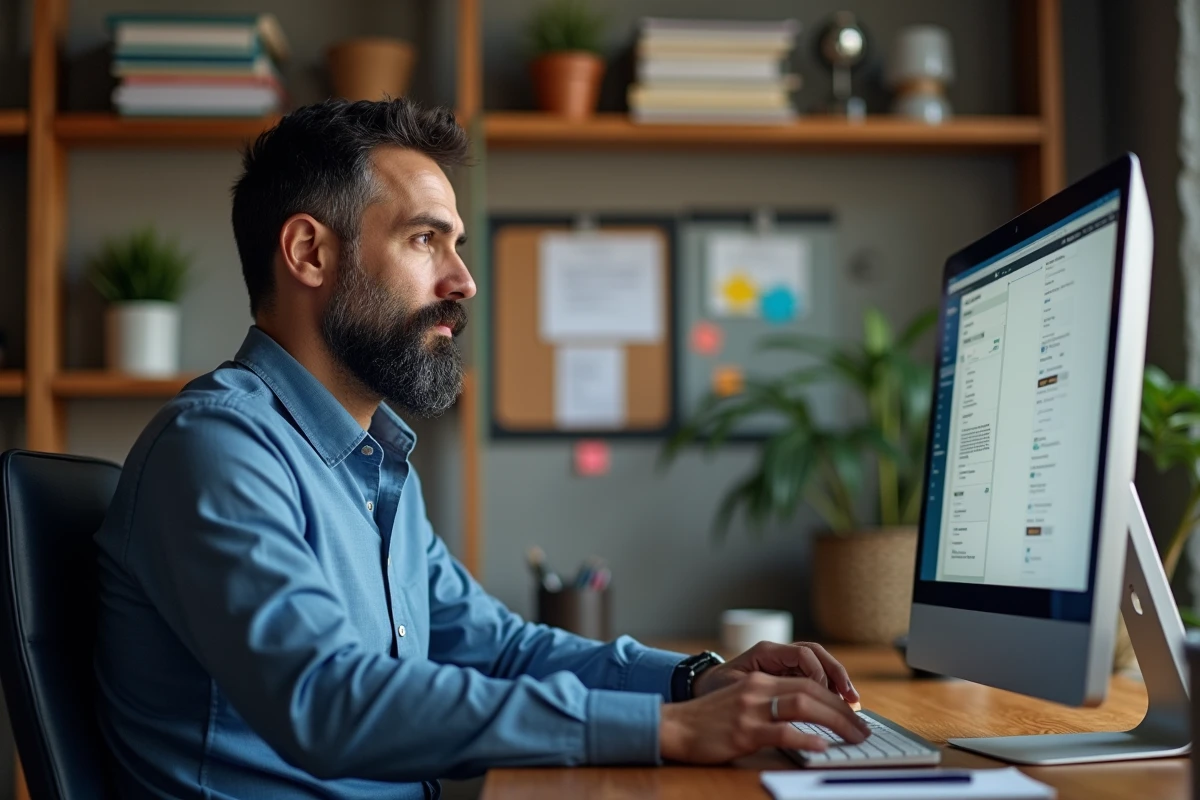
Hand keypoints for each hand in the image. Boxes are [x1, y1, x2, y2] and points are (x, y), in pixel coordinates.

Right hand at [659, 672, 869, 763]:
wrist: (675, 727)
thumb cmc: (708, 721)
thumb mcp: (741, 703)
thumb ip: (769, 704)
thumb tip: (805, 720)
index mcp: (760, 681)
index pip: (807, 682)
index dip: (834, 697)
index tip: (853, 713)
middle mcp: (758, 689)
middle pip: (811, 691)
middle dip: (842, 710)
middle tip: (863, 728)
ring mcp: (751, 710)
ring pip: (802, 705)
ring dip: (834, 721)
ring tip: (854, 736)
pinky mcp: (744, 731)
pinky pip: (781, 732)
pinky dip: (805, 738)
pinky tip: (821, 746)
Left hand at [691, 641, 858, 704]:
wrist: (703, 687)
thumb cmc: (714, 689)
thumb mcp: (732, 690)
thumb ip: (757, 694)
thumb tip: (785, 706)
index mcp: (765, 652)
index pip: (802, 654)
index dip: (817, 674)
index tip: (824, 696)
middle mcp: (778, 653)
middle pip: (816, 654)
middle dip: (836, 675)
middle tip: (851, 700)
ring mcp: (784, 662)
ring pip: (819, 663)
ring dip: (837, 681)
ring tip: (851, 702)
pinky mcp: (788, 674)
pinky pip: (814, 675)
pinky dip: (828, 688)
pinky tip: (838, 704)